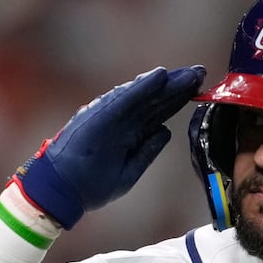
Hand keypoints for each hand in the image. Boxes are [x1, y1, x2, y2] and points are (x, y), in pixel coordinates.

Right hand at [15, 65, 205, 227]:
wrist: (61, 191)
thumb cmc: (90, 185)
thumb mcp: (128, 172)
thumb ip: (147, 151)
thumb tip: (166, 131)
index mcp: (128, 134)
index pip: (157, 112)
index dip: (177, 99)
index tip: (199, 87)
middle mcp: (121, 121)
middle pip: (154, 100)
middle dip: (178, 86)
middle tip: (200, 71)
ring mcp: (110, 117)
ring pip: (143, 96)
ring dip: (166, 83)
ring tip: (188, 73)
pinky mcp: (100, 117)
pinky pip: (125, 100)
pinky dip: (142, 87)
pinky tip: (160, 76)